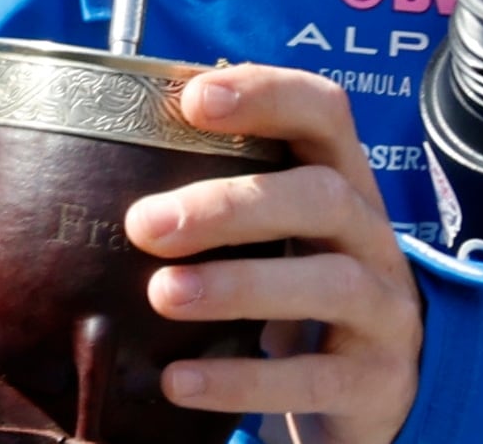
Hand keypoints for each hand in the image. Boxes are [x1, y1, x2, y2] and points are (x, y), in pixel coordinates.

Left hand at [128, 64, 421, 439]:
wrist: (375, 386)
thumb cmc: (300, 292)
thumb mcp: (281, 237)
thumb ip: (224, 202)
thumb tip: (100, 171)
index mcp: (343, 184)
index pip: (324, 113)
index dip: (268, 94)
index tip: (193, 100)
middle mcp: (371, 237)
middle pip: (322, 196)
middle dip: (232, 205)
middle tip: (144, 224)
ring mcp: (382, 308)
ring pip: (330, 283)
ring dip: (240, 285)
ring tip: (163, 295)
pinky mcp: (374, 380)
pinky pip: (314, 378)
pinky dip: (244, 380)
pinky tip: (180, 382)